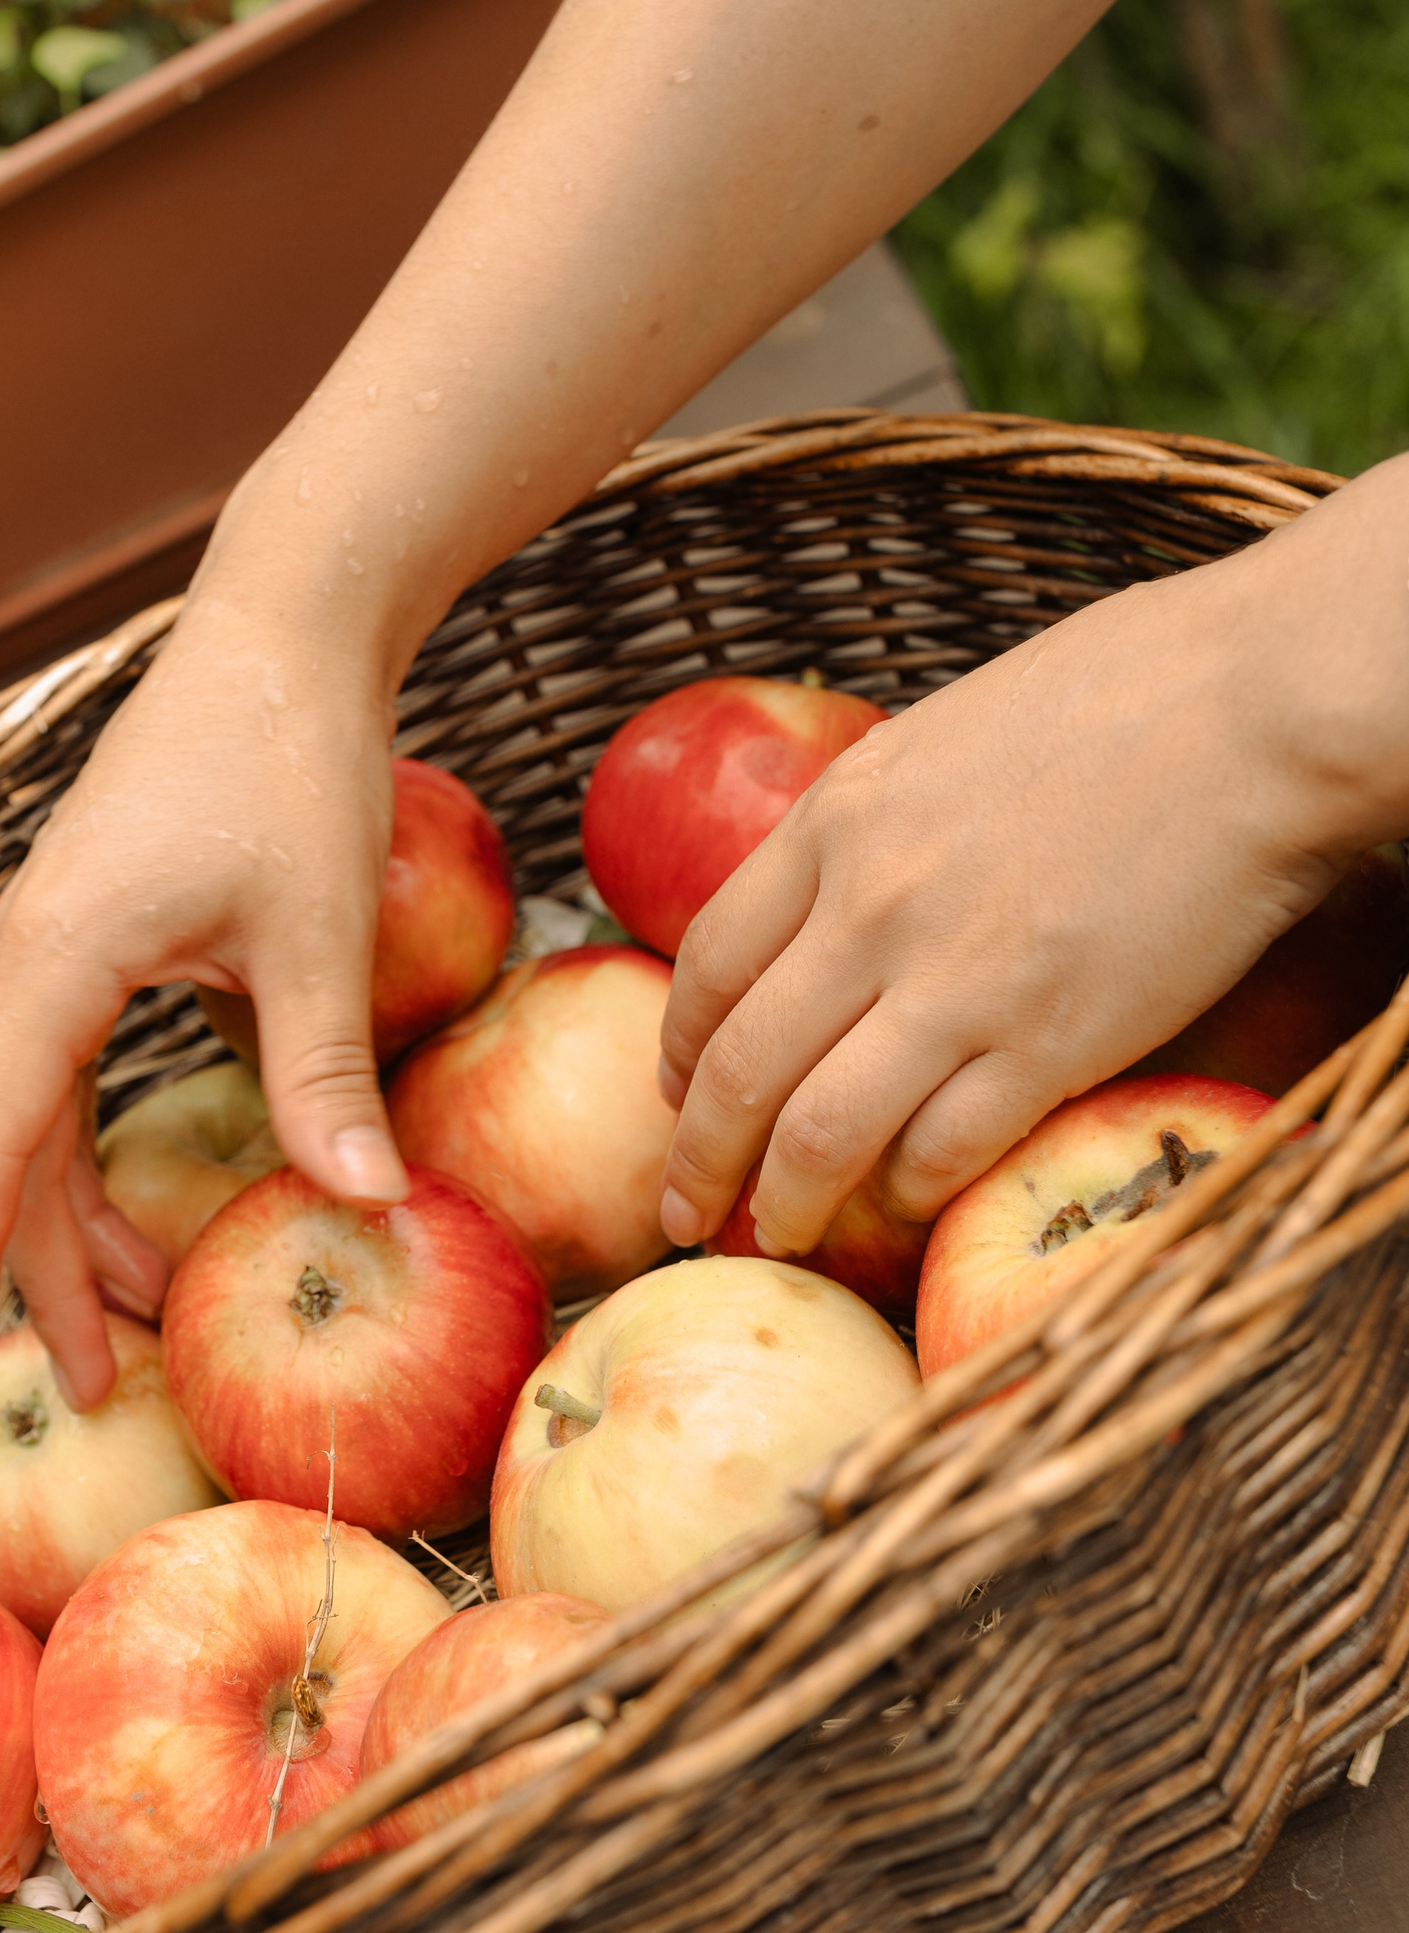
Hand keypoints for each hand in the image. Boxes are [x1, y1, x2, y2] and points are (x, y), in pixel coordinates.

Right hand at [0, 588, 407, 1407]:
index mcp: (54, 961)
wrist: (281, 630)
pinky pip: (72, 1075)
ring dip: (80, 1222)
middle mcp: (29, 959)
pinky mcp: (95, 935)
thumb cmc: (294, 759)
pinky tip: (154, 1212)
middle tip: (98, 1391)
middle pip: (8, 1152)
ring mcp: (55, 946)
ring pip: (39, 1119)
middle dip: (42, 1276)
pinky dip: (102, 1155)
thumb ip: (323, 1068)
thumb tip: (370, 1208)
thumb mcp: (320, 924)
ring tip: (140, 1320)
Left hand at [655, 509, 1399, 1257]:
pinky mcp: (1048, 1043)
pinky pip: (941, 1150)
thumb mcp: (944, 734)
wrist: (1255, 708)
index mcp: (838, 821)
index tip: (677, 1096)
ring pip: (820, 1134)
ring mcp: (954, 984)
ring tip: (773, 1238)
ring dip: (785, 1203)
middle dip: (698, 1159)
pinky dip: (909, 1192)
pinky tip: (905, 1205)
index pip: (711, 964)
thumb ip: (877, 821)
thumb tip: (841, 883)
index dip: (681, 1050)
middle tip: (681, 1211)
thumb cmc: (1126, 694)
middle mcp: (870, 910)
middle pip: (741, 1069)